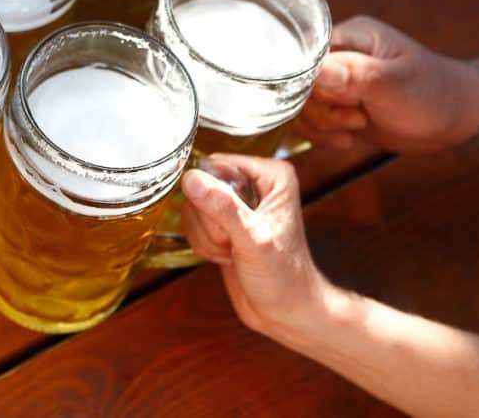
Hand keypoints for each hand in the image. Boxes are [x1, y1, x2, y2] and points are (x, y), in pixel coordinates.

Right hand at [180, 154, 327, 333]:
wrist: (287, 312)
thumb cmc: (285, 279)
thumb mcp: (254, 241)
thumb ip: (223, 209)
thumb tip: (192, 180)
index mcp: (271, 174)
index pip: (215, 165)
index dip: (212, 197)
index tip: (230, 225)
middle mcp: (255, 183)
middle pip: (201, 185)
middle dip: (209, 222)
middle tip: (233, 242)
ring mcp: (239, 202)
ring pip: (193, 205)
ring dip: (206, 236)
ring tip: (232, 251)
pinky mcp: (225, 221)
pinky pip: (193, 221)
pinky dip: (203, 243)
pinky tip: (226, 255)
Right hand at [293, 16, 478, 152]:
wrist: (454, 118)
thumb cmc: (432, 92)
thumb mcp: (394, 83)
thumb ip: (355, 75)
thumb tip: (315, 72)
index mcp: (348, 36)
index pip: (303, 58)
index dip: (310, 85)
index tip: (339, 103)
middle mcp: (336, 56)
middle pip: (297, 85)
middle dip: (322, 111)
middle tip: (356, 118)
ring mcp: (335, 82)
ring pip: (301, 106)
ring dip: (323, 126)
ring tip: (357, 127)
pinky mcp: (337, 106)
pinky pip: (310, 121)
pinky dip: (323, 136)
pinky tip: (348, 140)